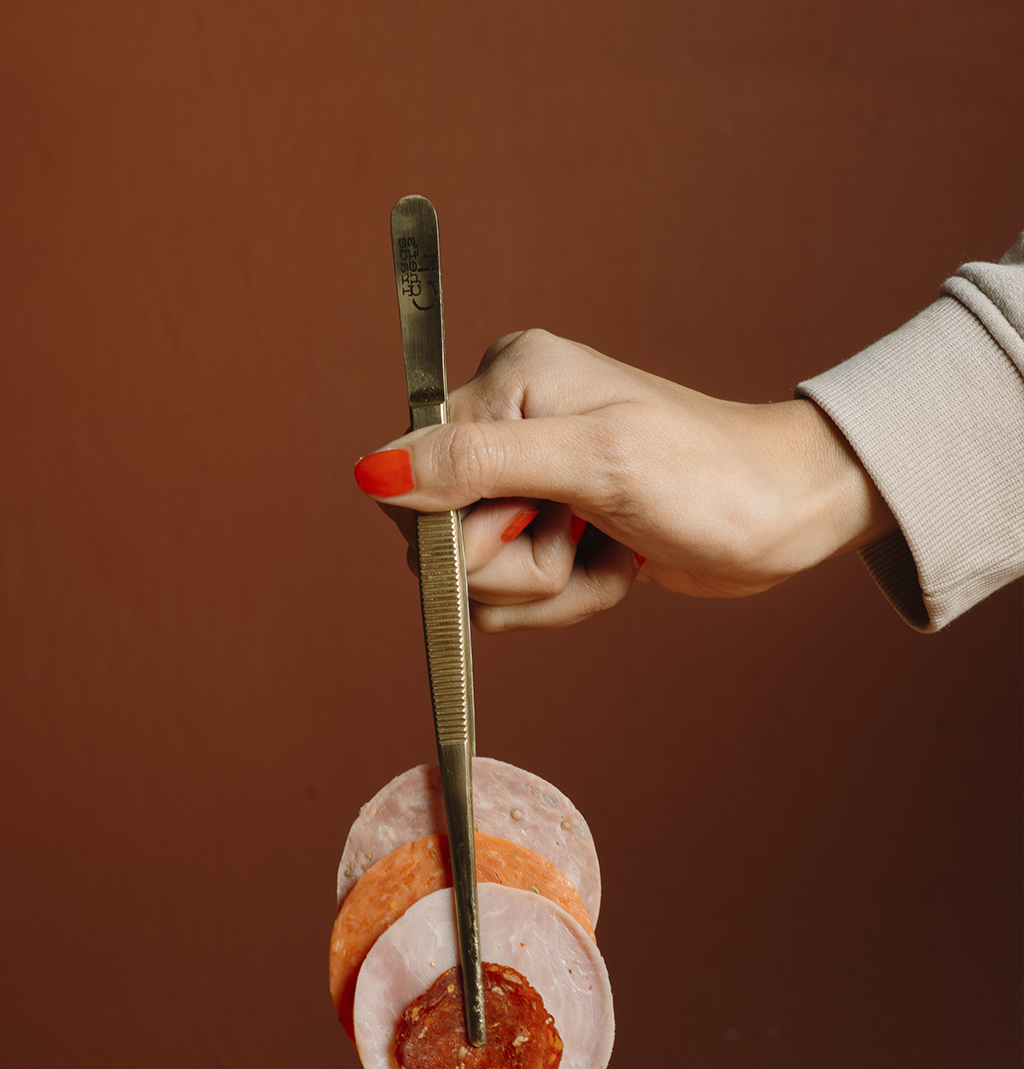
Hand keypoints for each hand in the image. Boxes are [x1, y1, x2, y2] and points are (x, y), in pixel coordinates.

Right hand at [356, 330, 894, 631]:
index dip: (466, 528)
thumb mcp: (591, 460)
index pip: (410, 479)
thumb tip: (372, 471)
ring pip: (482, 579)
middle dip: (521, 562)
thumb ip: (476, 463)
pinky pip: (518, 596)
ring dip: (553, 584)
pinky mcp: (550, 527)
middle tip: (585, 528)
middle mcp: (506, 427)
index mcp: (504, 382)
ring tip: (609, 542)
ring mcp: (529, 482)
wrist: (787, 513)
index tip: (538, 516)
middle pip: (444, 540)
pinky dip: (571, 596)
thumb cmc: (708, 473)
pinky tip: (617, 560)